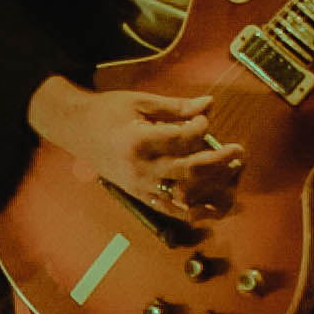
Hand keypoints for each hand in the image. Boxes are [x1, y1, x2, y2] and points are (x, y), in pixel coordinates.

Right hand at [34, 77, 249, 225]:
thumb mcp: (140, 102)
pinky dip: (197, 212)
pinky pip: (174, 211)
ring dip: (214, 186)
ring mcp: (141, 187)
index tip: (206, 118)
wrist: (76, 129)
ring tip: (232, 172)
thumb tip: (209, 104)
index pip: (183, 138)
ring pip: (187, 194)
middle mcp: (141, 168)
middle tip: (238, 150)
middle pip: (191, 170)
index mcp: (139, 140)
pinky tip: (216, 205)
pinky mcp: (141, 198)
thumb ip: (176, 107)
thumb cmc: (108, 111)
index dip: (201, 128)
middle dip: (220, 161)